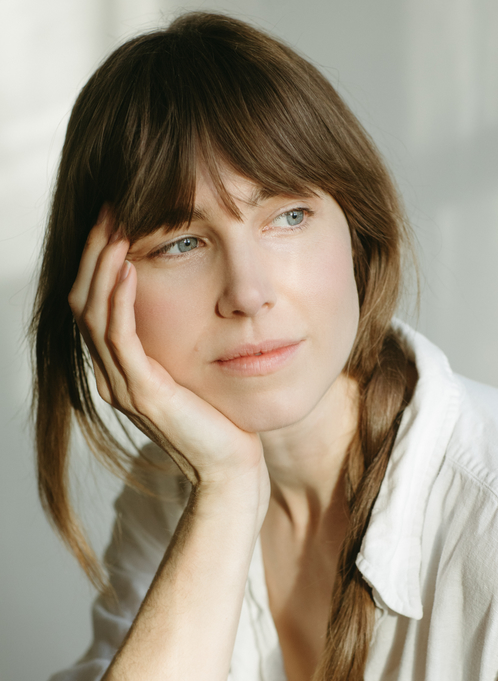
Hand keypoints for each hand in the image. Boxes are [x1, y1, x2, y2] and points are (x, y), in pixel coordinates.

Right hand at [68, 211, 269, 505]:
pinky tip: (128, 266)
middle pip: (83, 302)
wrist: (231, 470)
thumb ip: (180, 342)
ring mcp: (123, 387)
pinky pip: (120, 338)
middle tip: (108, 209)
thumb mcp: (195, 371)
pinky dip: (119, 299)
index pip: (94, 305)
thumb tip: (195, 300)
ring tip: (115, 226)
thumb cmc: (222, 421)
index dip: (99, 261)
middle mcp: (112, 377)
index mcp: (121, 370)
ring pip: (93, 315)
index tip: (115, 220)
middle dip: (95, 253)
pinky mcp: (143, 395)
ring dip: (102, 266)